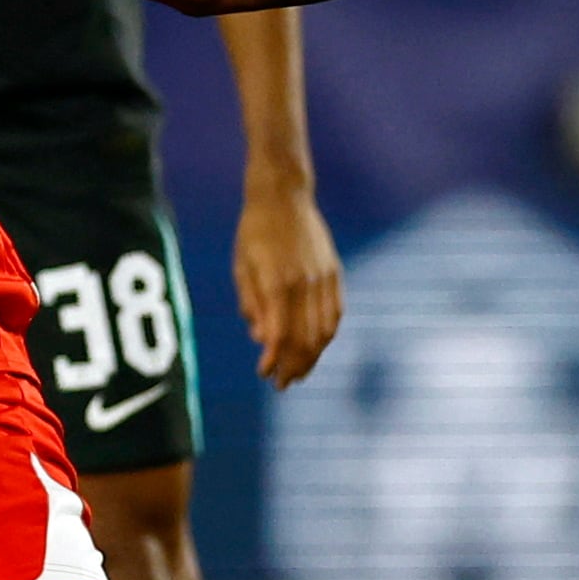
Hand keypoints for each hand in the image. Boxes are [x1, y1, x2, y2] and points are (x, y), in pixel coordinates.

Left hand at [232, 176, 343, 387]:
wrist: (283, 196)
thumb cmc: (254, 233)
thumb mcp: (242, 268)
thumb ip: (253, 305)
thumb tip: (262, 340)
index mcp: (277, 283)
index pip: (280, 335)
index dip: (273, 360)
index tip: (264, 373)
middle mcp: (304, 284)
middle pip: (305, 339)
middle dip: (294, 366)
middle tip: (282, 383)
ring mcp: (323, 278)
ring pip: (324, 330)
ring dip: (313, 356)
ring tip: (300, 371)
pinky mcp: (334, 272)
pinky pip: (336, 312)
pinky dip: (327, 334)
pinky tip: (317, 346)